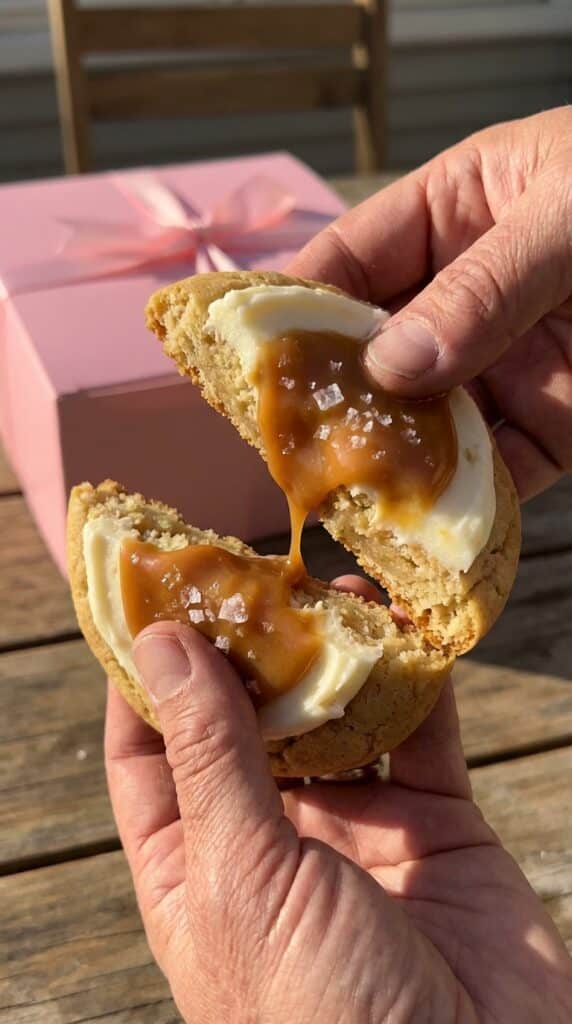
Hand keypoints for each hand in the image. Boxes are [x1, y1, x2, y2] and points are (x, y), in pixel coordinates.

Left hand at [105, 576, 571, 1022]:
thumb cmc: (326, 1017)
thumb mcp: (245, 882)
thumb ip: (211, 759)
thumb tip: (161, 647)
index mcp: (197, 873)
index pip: (148, 757)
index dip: (144, 678)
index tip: (150, 598)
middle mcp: (270, 845)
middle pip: (243, 723)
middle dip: (245, 649)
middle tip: (250, 572)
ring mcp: (354, 832)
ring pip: (331, 718)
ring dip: (331, 654)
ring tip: (329, 585)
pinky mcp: (431, 825)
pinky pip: (416, 733)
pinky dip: (411, 678)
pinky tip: (400, 624)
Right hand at [288, 107, 571, 499]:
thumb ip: (484, 285)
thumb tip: (394, 364)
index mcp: (455, 215)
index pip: (348, 263)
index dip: (291, 312)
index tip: (243, 366)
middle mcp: (467, 296)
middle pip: (375, 357)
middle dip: (332, 406)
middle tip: (288, 456)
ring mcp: (506, 366)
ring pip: (425, 426)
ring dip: (389, 469)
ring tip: (344, 511)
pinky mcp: (551, 428)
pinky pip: (494, 474)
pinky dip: (463, 510)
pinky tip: (424, 536)